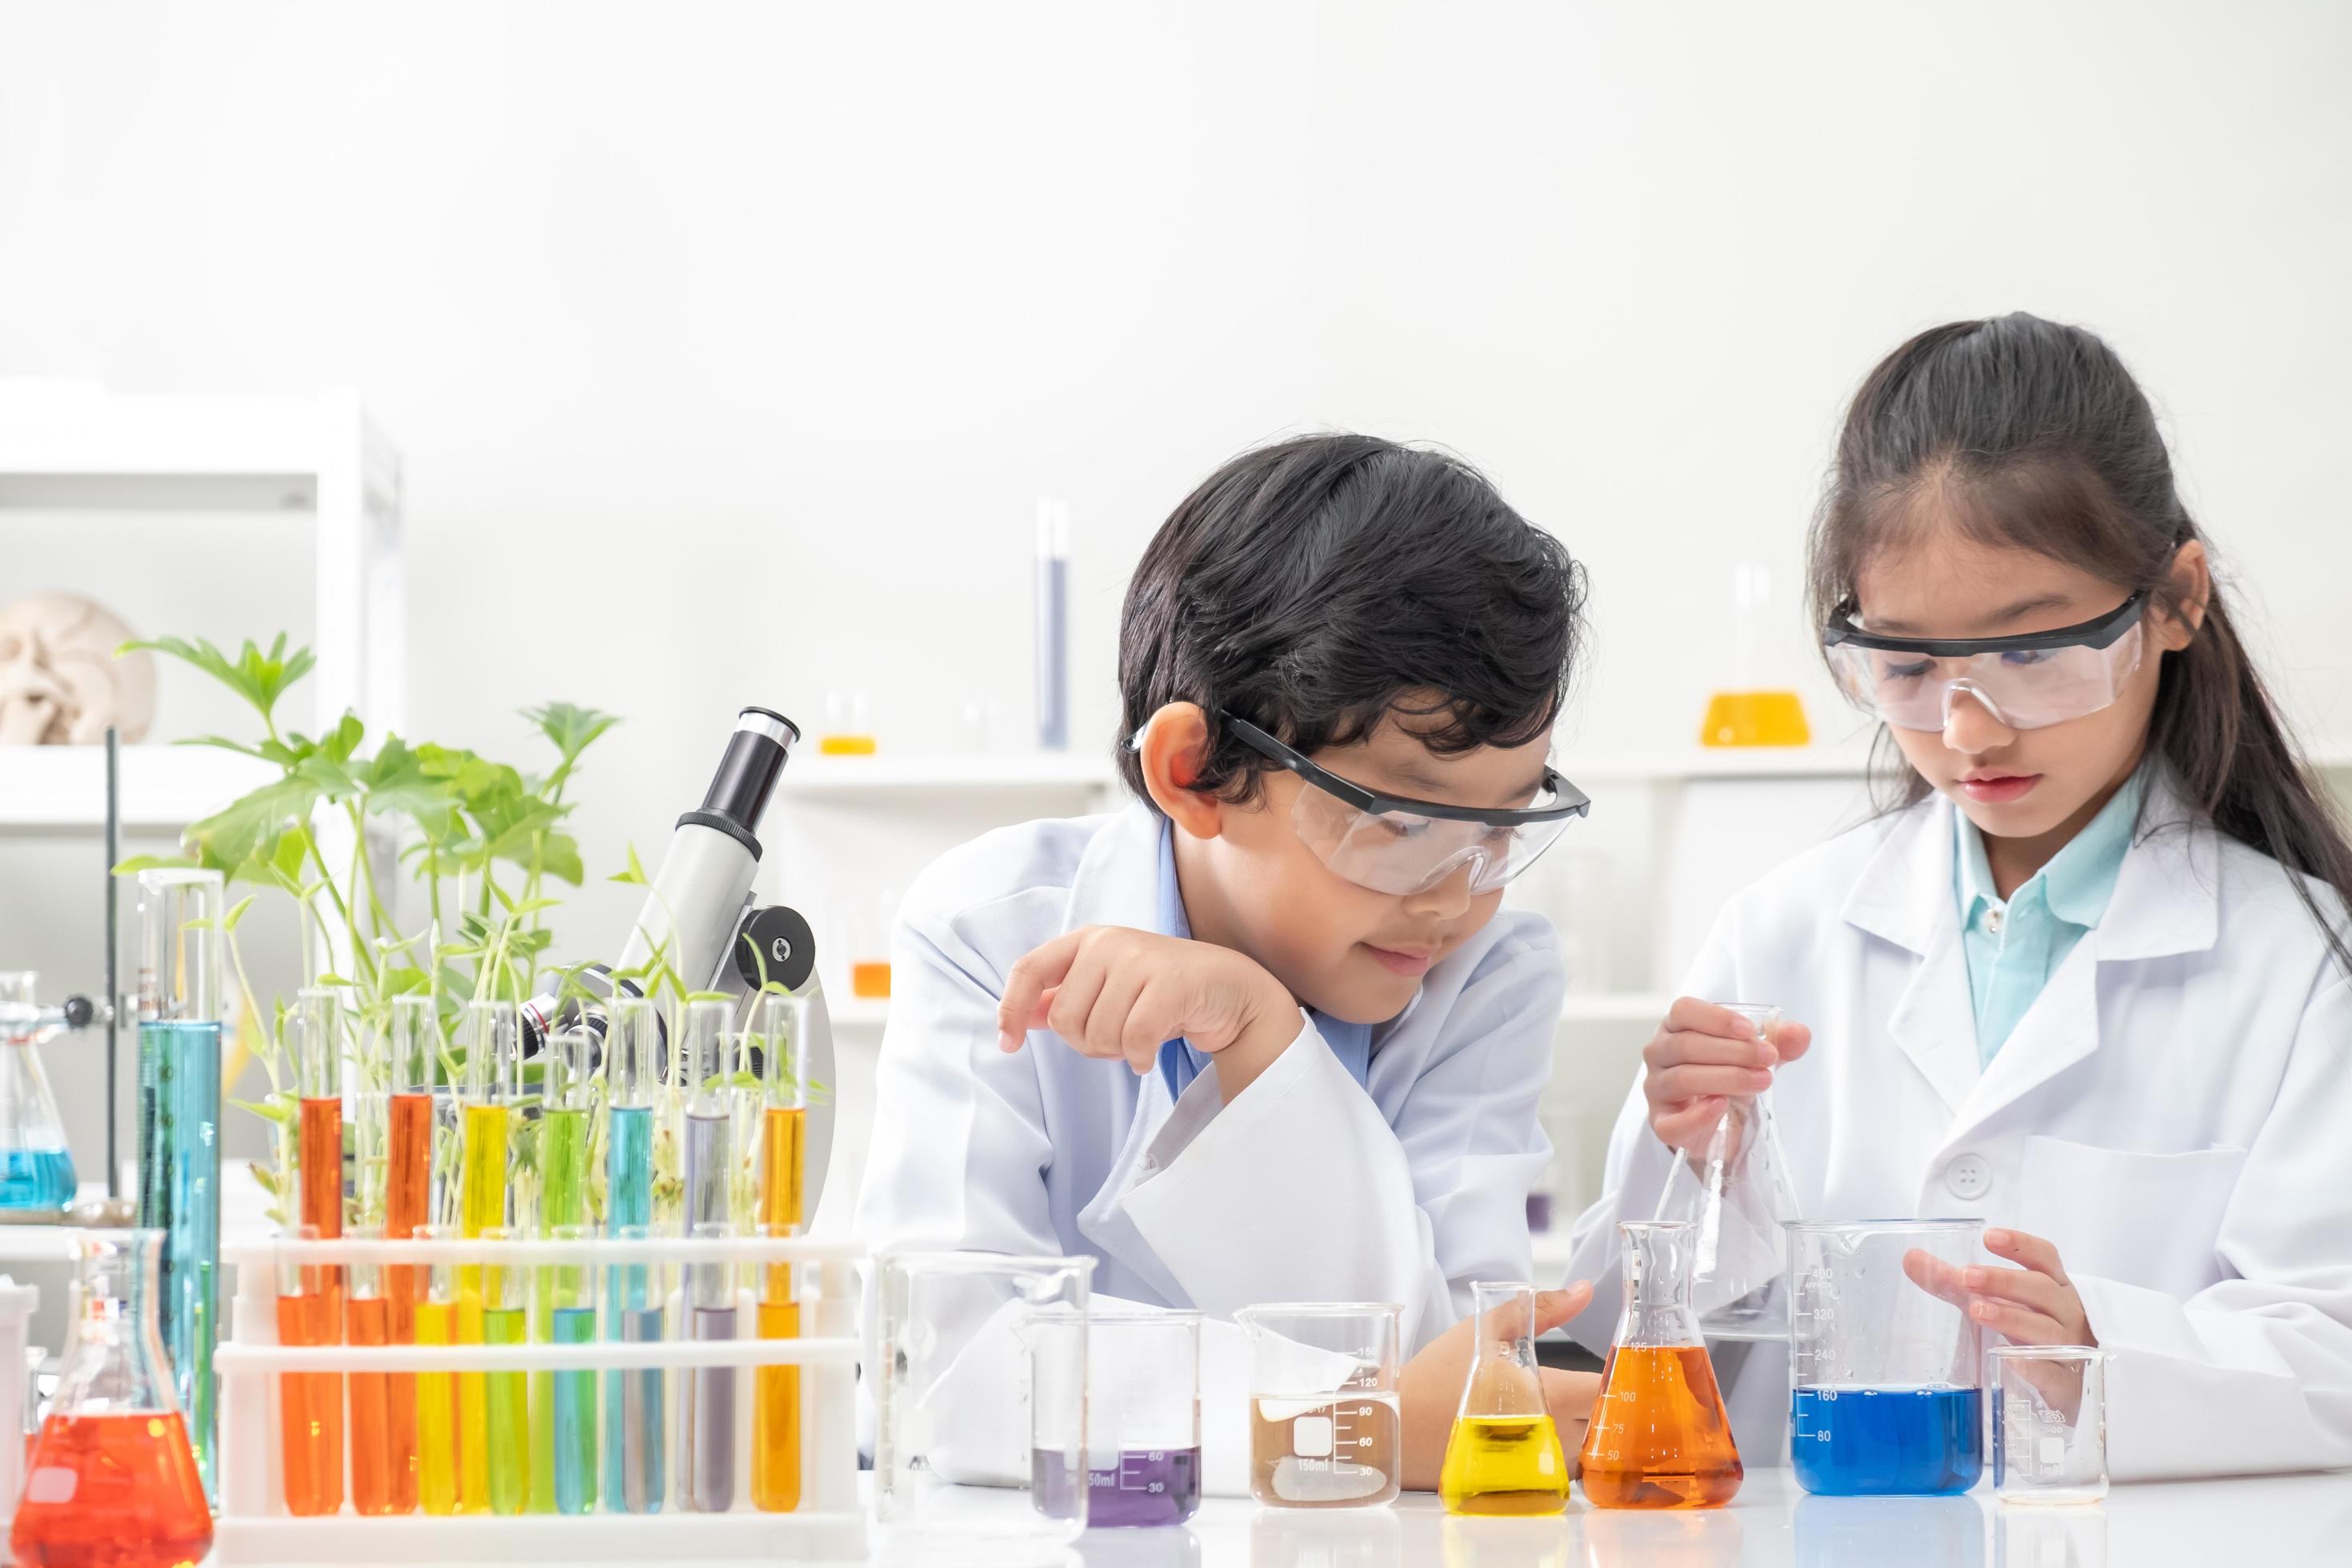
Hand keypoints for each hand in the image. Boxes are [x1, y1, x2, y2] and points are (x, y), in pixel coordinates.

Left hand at [995, 925, 1301, 1097]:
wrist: (1229, 991)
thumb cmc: (1162, 992)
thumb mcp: (1107, 989)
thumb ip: (1063, 999)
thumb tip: (1018, 1017)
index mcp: (1087, 940)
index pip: (1029, 969)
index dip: (1011, 1009)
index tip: (1009, 1044)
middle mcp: (1109, 942)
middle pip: (1064, 1018)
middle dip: (1086, 1044)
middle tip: (1116, 1039)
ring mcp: (1141, 959)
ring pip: (1098, 1033)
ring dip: (1116, 1053)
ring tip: (1138, 1040)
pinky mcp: (1171, 982)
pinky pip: (1134, 1039)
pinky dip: (1139, 1059)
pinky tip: (1149, 1055)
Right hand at [1398, 1282, 1595, 1490]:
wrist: (1397, 1428)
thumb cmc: (1439, 1377)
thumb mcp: (1484, 1330)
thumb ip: (1541, 1307)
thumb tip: (1584, 1290)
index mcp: (1551, 1393)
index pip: (1608, 1387)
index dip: (1615, 1376)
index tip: (1605, 1367)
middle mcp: (1554, 1434)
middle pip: (1606, 1424)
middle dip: (1602, 1405)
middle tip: (1581, 1388)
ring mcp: (1541, 1466)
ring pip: (1589, 1453)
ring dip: (1584, 1433)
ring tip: (1559, 1412)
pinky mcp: (1526, 1486)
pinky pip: (1564, 1475)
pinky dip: (1563, 1458)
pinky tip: (1542, 1440)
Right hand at [1642, 997, 1811, 1155]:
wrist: (1720, 1124)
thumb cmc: (1729, 1079)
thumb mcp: (1756, 1057)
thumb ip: (1778, 1042)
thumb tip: (1799, 1034)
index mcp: (1676, 1027)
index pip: (1684, 1011)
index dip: (1716, 1018)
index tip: (1750, 1030)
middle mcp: (1659, 1054)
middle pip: (1686, 1045)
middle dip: (1733, 1051)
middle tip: (1769, 1058)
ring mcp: (1656, 1089)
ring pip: (1683, 1078)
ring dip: (1727, 1078)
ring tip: (1762, 1080)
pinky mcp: (1661, 1123)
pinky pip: (1671, 1122)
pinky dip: (1697, 1116)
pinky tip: (1722, 1106)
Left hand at [1904, 1228, 2095, 1417]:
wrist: (2068, 1383)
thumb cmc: (2029, 1330)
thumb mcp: (1996, 1302)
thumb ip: (1955, 1283)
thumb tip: (1911, 1259)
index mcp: (2053, 1287)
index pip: (2045, 1257)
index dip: (2020, 1245)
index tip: (1989, 1237)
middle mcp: (2066, 1313)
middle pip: (2041, 1289)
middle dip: (2005, 1281)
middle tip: (1967, 1276)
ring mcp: (2070, 1348)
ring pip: (2046, 1329)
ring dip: (2012, 1317)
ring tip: (1976, 1310)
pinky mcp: (2065, 1384)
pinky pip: (2053, 1373)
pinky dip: (2033, 1366)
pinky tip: (2008, 1359)